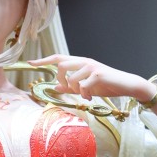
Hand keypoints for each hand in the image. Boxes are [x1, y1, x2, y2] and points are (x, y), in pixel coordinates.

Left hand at [26, 55, 150, 104]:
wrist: (126, 85)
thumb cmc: (106, 85)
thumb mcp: (85, 86)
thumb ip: (70, 86)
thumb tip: (55, 86)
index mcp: (80, 62)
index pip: (58, 58)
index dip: (43, 60)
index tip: (30, 62)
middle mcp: (84, 61)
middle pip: (61, 66)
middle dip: (61, 80)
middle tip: (69, 89)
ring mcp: (92, 67)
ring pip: (72, 79)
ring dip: (75, 90)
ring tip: (85, 95)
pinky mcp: (98, 75)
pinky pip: (83, 87)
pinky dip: (85, 95)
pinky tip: (91, 98)